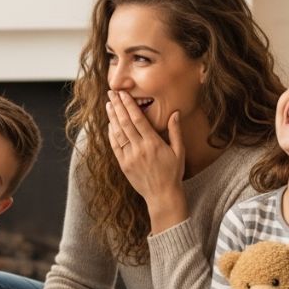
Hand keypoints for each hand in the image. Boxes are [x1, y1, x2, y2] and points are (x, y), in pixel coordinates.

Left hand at [106, 90, 185, 205]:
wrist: (162, 195)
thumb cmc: (173, 173)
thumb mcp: (179, 151)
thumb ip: (175, 131)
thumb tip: (175, 113)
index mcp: (153, 143)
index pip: (138, 119)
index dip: (128, 105)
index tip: (123, 94)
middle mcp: (139, 149)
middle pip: (125, 123)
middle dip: (117, 106)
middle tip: (111, 93)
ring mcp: (129, 157)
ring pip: (118, 133)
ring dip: (112, 118)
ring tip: (109, 104)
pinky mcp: (123, 165)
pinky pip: (115, 146)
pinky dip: (111, 134)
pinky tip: (109, 124)